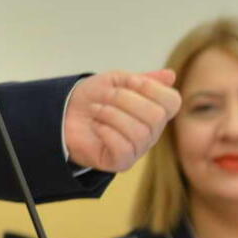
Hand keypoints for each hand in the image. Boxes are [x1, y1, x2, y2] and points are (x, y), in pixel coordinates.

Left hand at [63, 69, 180, 171]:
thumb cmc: (94, 98)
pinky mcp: (121, 162)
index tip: (130, 80)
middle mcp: (151, 132)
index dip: (152, 88)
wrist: (65, 113)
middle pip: (156, 116)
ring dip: (112, 115)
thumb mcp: (117, 80)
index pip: (172, 102)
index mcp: (155, 111)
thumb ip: (143, 79)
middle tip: (106, 96)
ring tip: (97, 110)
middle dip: (127, 100)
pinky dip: (107, 132)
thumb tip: (171, 75)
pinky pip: (124, 149)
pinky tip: (97, 127)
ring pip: (140, 133)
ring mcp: (138, 148)